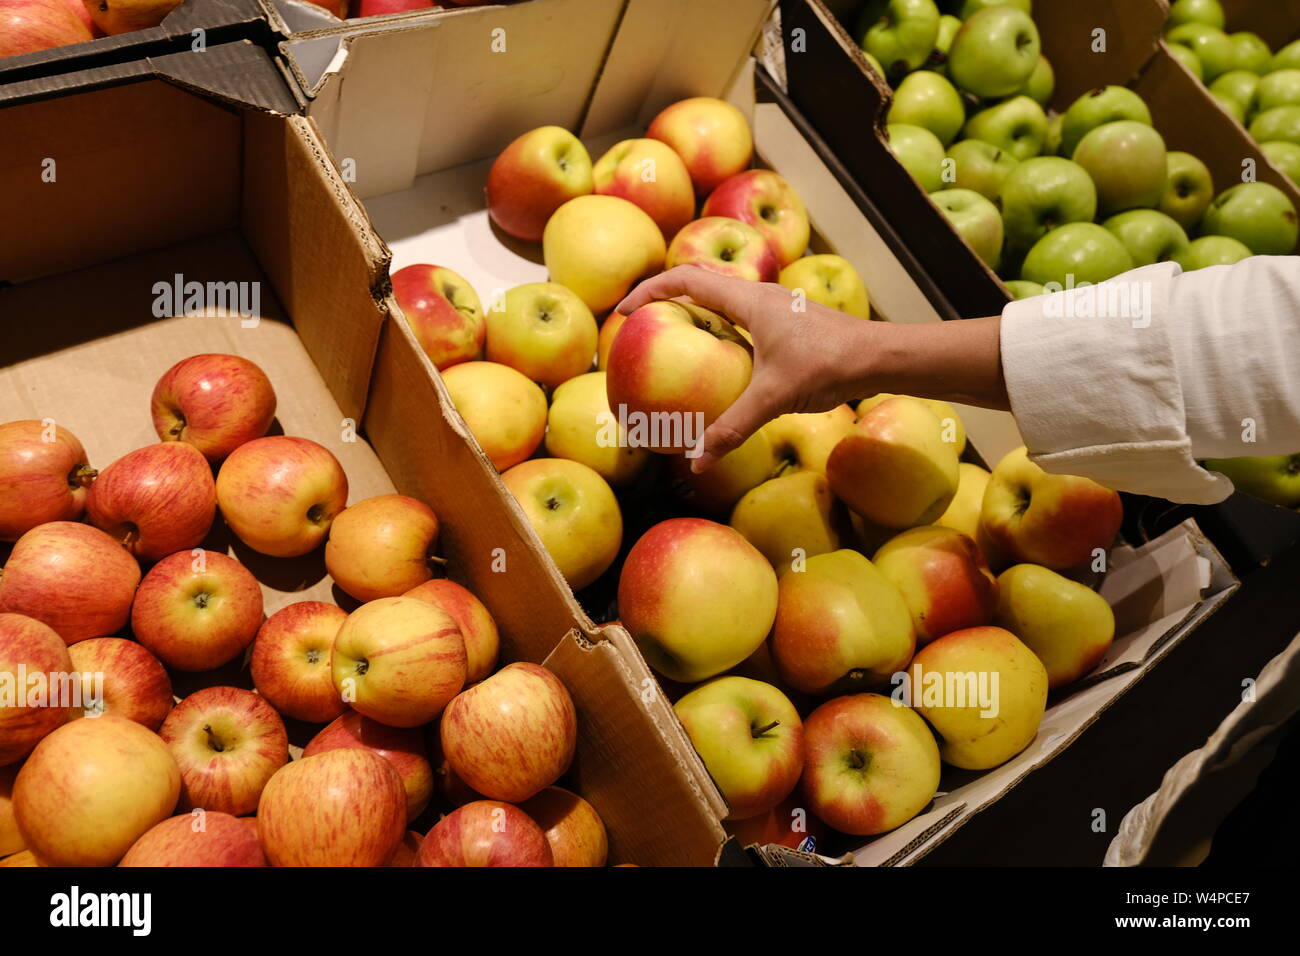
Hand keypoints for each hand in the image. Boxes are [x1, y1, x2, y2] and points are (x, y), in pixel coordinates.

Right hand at [617, 265, 883, 471]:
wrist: (880, 356)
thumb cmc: (829, 367)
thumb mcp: (774, 397)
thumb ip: (733, 428)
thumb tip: (697, 462)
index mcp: (748, 301)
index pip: (686, 280)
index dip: (650, 290)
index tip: (625, 310)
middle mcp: (759, 297)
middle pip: (699, 285)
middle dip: (665, 298)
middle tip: (639, 322)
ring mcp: (774, 310)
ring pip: (722, 302)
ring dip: (694, 313)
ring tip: (671, 340)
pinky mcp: (786, 325)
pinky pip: (740, 320)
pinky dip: (718, 332)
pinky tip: (718, 363)